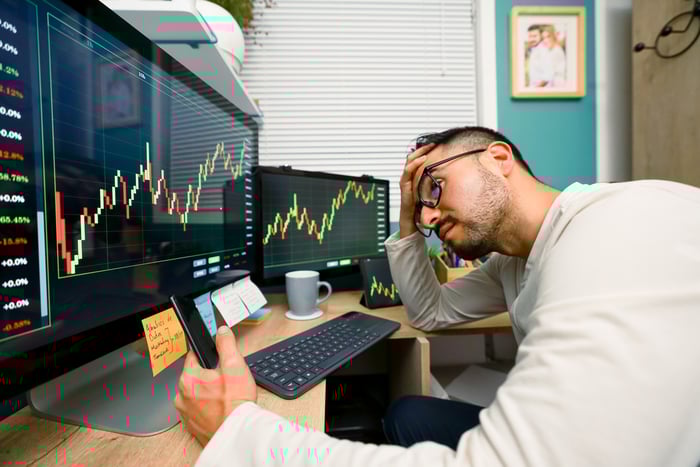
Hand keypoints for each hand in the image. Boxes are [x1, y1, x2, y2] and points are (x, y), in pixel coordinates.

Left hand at [174, 326, 256, 445]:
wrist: (237, 433)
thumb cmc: (235, 402)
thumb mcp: (235, 365)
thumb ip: (226, 344)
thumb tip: (221, 331)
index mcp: (188, 378)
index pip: (193, 356)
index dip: (207, 355)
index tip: (217, 360)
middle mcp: (181, 395)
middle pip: (194, 375)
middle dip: (209, 375)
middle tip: (226, 381)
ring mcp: (184, 412)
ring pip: (195, 393)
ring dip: (206, 392)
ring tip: (224, 397)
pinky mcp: (191, 426)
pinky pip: (197, 409)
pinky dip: (206, 408)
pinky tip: (220, 409)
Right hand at [399, 143, 434, 237]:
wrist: (412, 222)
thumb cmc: (420, 209)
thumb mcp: (430, 194)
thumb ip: (435, 185)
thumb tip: (448, 179)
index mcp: (414, 178)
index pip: (418, 159)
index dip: (425, 151)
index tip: (436, 145)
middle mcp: (409, 178)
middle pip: (413, 157)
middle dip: (423, 148)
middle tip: (433, 143)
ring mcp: (406, 181)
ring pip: (409, 162)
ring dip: (419, 153)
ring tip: (428, 147)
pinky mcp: (404, 186)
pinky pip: (407, 172)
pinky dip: (414, 164)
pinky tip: (422, 159)